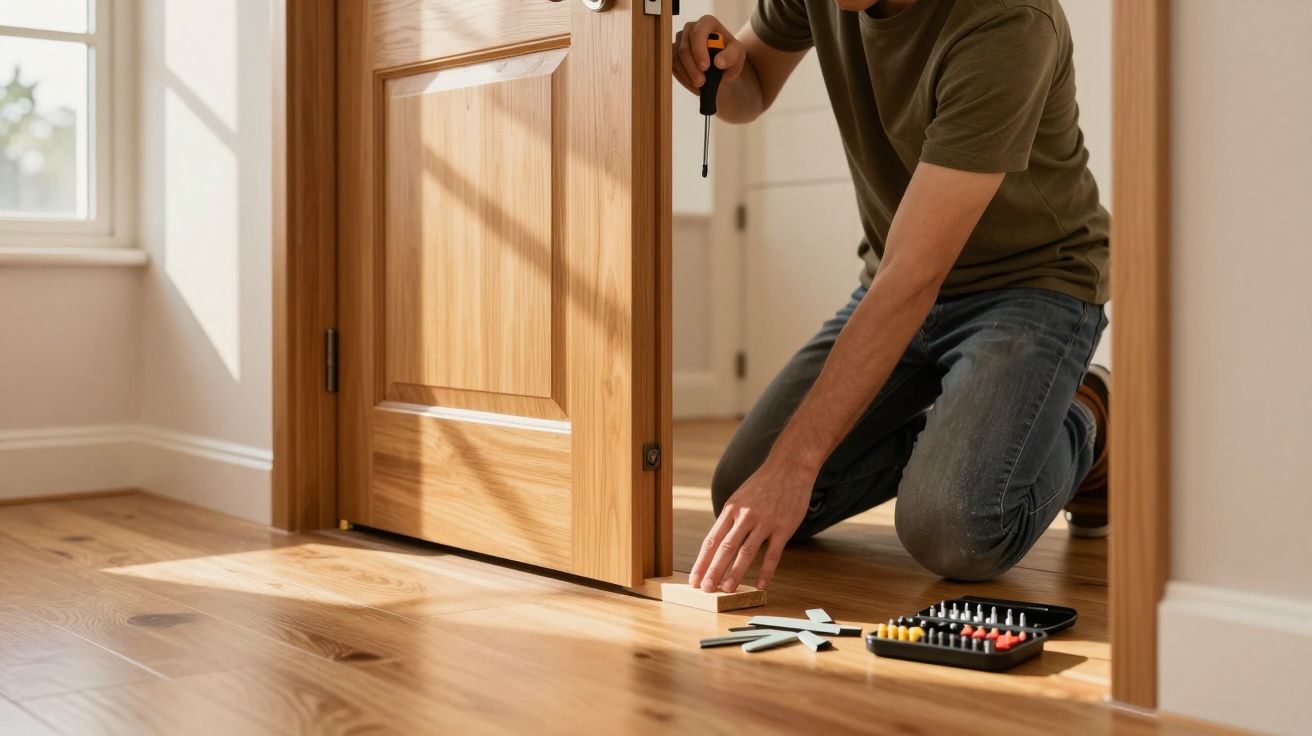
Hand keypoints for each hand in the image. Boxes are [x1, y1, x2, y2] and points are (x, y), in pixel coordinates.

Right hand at [672, 15, 746, 95]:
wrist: (721, 66)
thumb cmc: (730, 56)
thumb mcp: (738, 55)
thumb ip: (731, 56)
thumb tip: (719, 62)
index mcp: (706, 23)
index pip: (697, 34)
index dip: (699, 51)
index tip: (705, 67)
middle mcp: (689, 29)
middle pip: (684, 48)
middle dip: (692, 68)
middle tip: (701, 82)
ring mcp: (679, 41)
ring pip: (676, 58)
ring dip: (687, 74)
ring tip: (699, 85)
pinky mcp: (673, 54)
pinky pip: (673, 66)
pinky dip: (683, 77)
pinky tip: (693, 84)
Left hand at [688, 460, 813, 592]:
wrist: (790, 467)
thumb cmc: (763, 485)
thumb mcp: (740, 497)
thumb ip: (730, 519)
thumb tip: (718, 544)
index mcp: (731, 509)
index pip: (712, 540)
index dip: (702, 561)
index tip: (695, 578)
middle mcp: (744, 516)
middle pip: (725, 548)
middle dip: (713, 570)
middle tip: (705, 589)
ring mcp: (764, 522)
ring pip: (746, 552)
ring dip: (735, 572)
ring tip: (727, 589)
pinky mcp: (783, 527)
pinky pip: (773, 554)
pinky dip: (766, 571)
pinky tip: (760, 584)